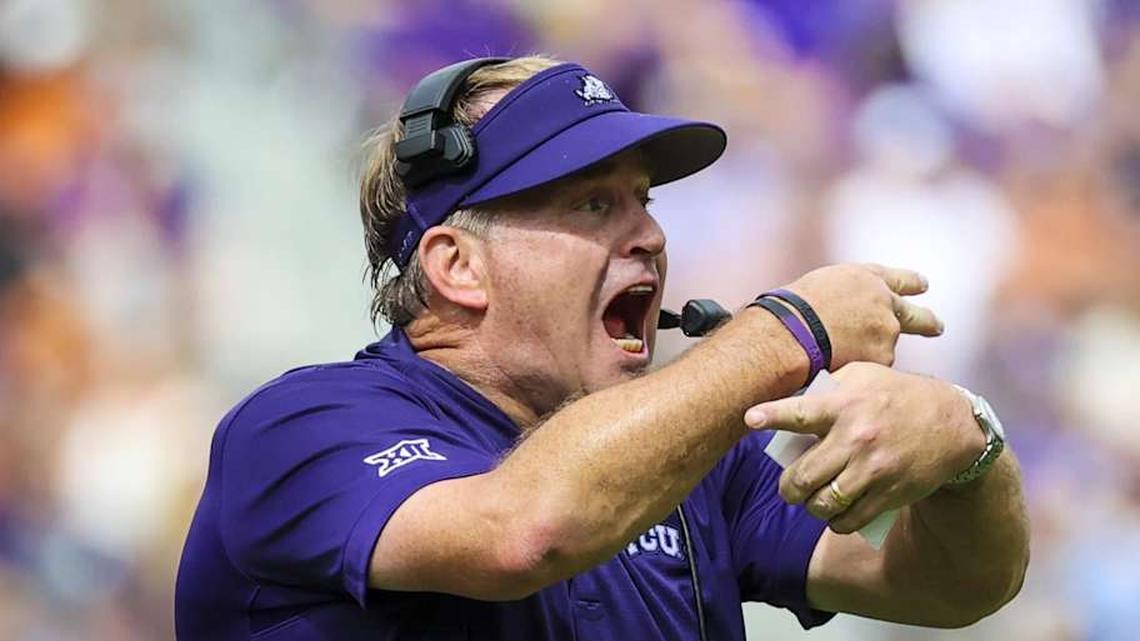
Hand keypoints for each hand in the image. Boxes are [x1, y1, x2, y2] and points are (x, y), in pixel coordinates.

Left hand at [741, 362, 984, 533]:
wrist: (952, 425)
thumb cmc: (898, 396)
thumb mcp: (864, 376)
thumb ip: (827, 388)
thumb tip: (790, 401)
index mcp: (845, 405)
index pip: (800, 413)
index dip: (772, 416)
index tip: (750, 419)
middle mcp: (855, 439)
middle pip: (802, 477)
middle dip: (788, 488)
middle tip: (789, 487)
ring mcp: (872, 470)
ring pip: (821, 504)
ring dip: (810, 506)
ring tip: (810, 500)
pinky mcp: (888, 494)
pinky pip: (848, 520)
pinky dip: (835, 521)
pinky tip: (834, 513)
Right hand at [781, 264, 941, 367]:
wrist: (790, 333)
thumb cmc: (791, 310)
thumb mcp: (820, 289)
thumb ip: (843, 299)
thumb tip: (844, 315)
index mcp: (865, 279)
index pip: (897, 278)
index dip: (911, 283)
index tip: (924, 285)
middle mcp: (883, 302)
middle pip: (914, 315)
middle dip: (927, 322)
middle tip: (937, 327)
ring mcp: (886, 331)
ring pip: (883, 349)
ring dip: (871, 356)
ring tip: (837, 360)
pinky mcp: (882, 358)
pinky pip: (874, 369)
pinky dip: (861, 372)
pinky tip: (835, 369)